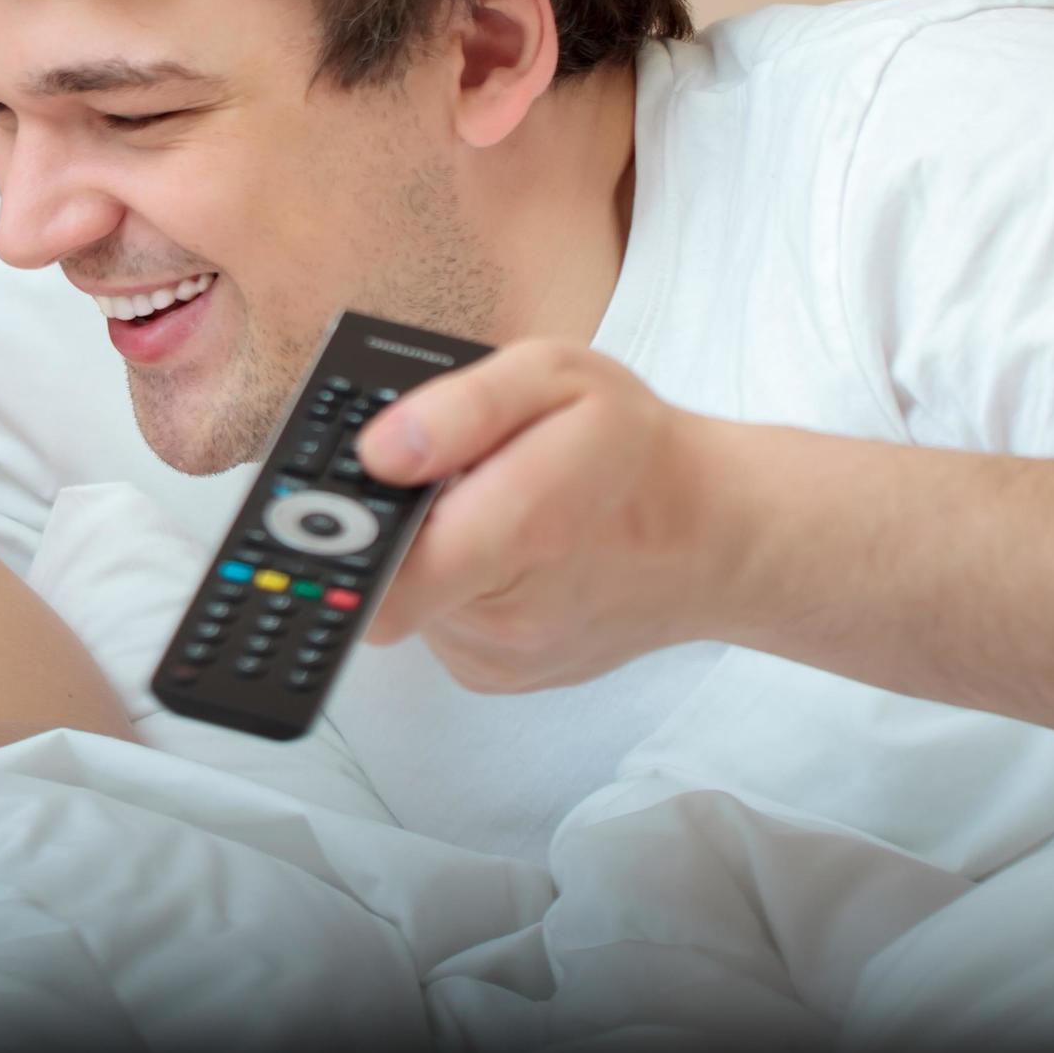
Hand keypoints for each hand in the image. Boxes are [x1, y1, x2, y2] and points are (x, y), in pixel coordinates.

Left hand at [352, 339, 740, 692]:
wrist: (718, 539)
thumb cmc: (638, 451)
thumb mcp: (557, 378)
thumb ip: (461, 408)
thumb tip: (379, 453)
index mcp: (519, 530)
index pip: (377, 580)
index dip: (341, 543)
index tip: (335, 508)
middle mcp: (507, 614)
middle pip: (383, 585)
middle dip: (393, 532)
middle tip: (445, 487)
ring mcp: (503, 656)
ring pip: (411, 603)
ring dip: (431, 556)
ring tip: (493, 514)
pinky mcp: (502, 674)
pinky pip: (441, 627)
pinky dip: (455, 588)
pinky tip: (506, 555)